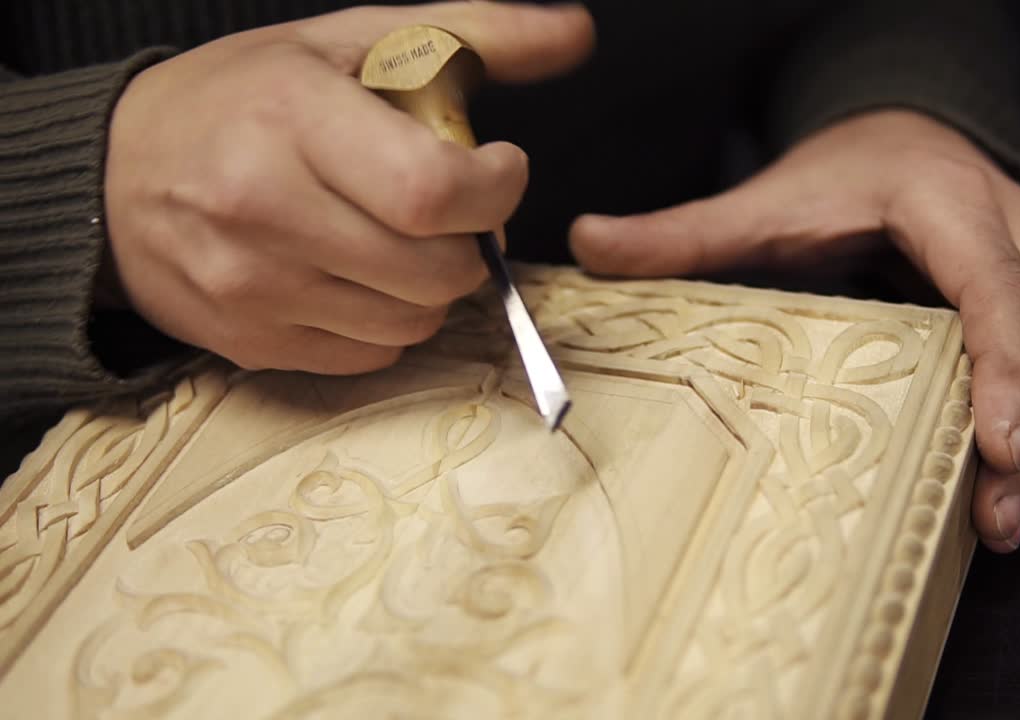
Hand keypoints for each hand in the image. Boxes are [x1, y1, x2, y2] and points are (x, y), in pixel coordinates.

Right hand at [104, 2, 594, 373]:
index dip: (494, 190)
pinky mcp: (248, 343)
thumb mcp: (349, 42)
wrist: (113, 173)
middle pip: (433, 270)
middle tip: (450, 208)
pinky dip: (388, 322)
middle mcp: (261, 210)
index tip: (498, 168)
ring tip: (400, 238)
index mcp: (290, 121)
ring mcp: (250, 288)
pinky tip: (359, 276)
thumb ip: (473, 34)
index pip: (430, 192)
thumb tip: (575, 32)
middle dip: (471, 242)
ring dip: (433, 287)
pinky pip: (369, 357)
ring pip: (411, 323)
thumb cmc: (242, 99)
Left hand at [570, 110, 1019, 552]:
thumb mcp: (769, 198)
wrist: (909, 131)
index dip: (1007, 367)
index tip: (1000, 445)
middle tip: (998, 515)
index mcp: (949, 204)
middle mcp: (1015, 231)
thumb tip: (587, 245)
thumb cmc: (846, 170)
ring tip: (1002, 521)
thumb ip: (684, 230)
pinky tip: (1007, 485)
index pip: (997, 288)